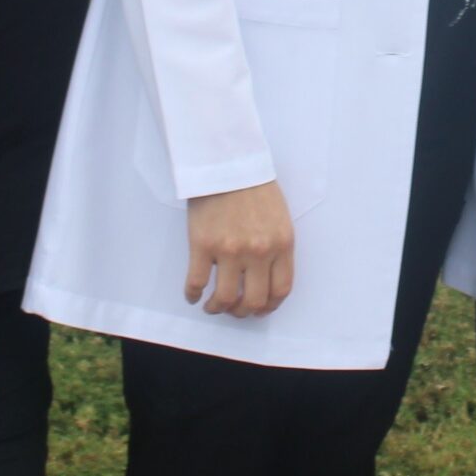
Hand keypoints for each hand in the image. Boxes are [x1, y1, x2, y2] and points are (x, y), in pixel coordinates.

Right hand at [185, 181, 294, 316]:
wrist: (227, 164)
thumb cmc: (254, 187)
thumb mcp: (280, 217)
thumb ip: (276, 247)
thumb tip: (266, 277)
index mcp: (282, 244)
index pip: (281, 290)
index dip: (269, 306)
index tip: (260, 309)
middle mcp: (258, 251)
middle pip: (254, 301)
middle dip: (244, 312)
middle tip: (235, 310)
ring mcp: (230, 251)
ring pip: (225, 299)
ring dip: (218, 308)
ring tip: (212, 305)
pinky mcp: (203, 246)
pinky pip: (197, 283)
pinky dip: (193, 295)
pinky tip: (193, 295)